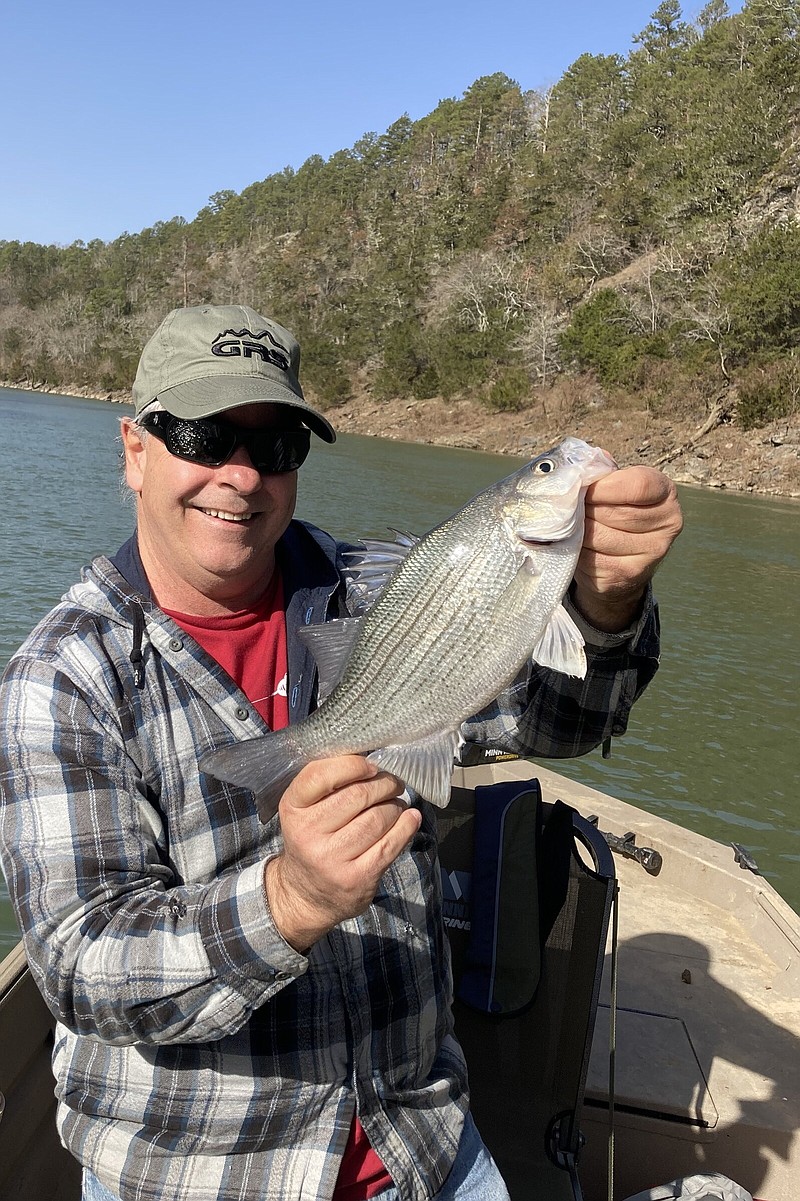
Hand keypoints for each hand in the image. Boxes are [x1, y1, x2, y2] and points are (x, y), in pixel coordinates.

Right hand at [264, 756, 421, 951]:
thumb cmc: (312, 840)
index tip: (370, 765)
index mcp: (292, 810)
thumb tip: (373, 759)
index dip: (351, 766)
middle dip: (383, 784)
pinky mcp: (356, 878)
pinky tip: (410, 817)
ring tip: (396, 803)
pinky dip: (407, 826)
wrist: (306, 895)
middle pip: (358, 795)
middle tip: (392, 783)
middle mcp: (307, 835)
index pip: (319, 776)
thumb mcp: (305, 811)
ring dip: (395, 805)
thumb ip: (327, 785)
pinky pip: (390, 844)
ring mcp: (332, 860)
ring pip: (377, 818)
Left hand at [572, 465, 682, 631]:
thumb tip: (588, 460)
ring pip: (599, 535)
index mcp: (666, 494)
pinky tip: (574, 543)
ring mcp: (650, 553)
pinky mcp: (627, 575)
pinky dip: (574, 549)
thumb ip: (604, 472)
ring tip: (571, 523)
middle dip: (585, 507)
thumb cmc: (615, 513)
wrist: (619, 562)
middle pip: (614, 512)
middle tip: (570, 506)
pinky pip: (590, 558)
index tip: (585, 486)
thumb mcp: (615, 487)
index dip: (605, 486)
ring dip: (576, 528)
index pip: (638, 485)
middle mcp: (668, 525)